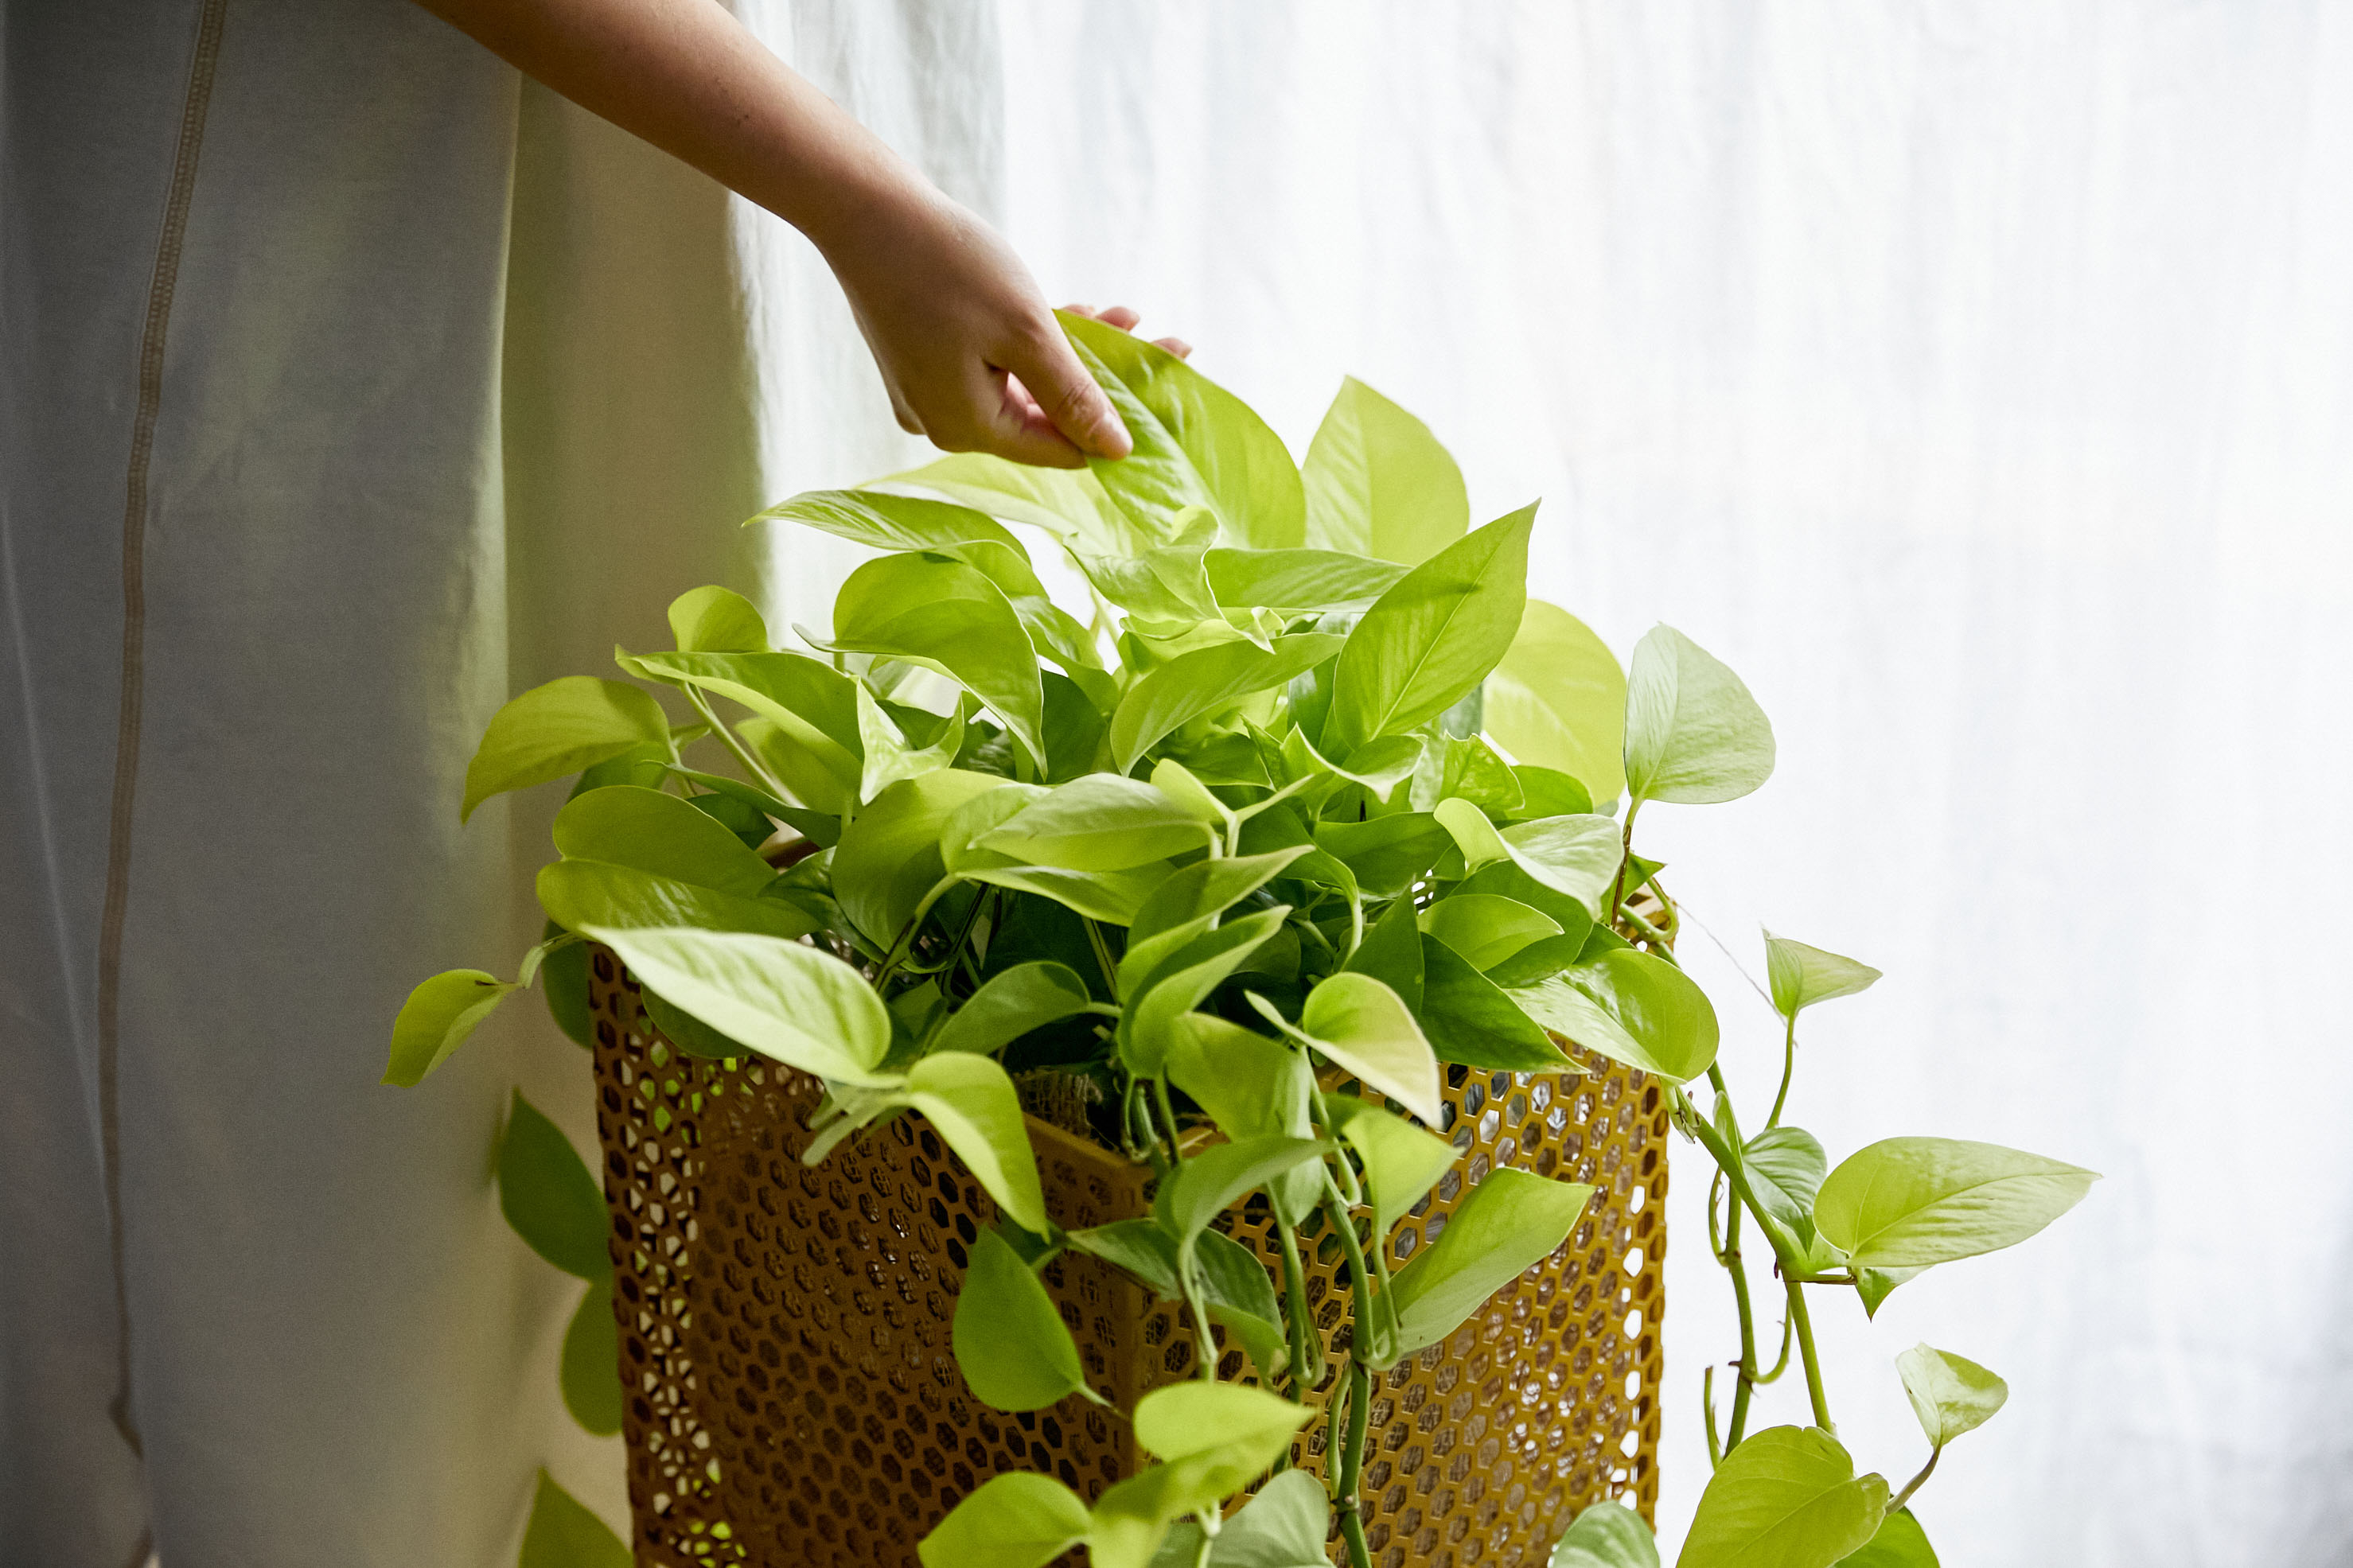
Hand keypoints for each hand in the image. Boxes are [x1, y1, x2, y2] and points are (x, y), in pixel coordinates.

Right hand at [819, 184, 1184, 468]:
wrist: (865, 209)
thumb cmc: (948, 267)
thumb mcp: (1027, 333)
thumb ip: (1073, 396)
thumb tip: (1115, 451)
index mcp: (968, 429)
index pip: (1059, 449)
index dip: (1116, 426)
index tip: (1166, 397)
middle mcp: (944, 422)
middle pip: (1043, 415)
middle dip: (1100, 379)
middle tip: (1161, 343)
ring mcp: (929, 391)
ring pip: (1022, 382)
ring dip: (1073, 351)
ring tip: (1124, 316)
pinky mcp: (923, 357)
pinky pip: (993, 360)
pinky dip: (1033, 338)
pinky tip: (1077, 308)